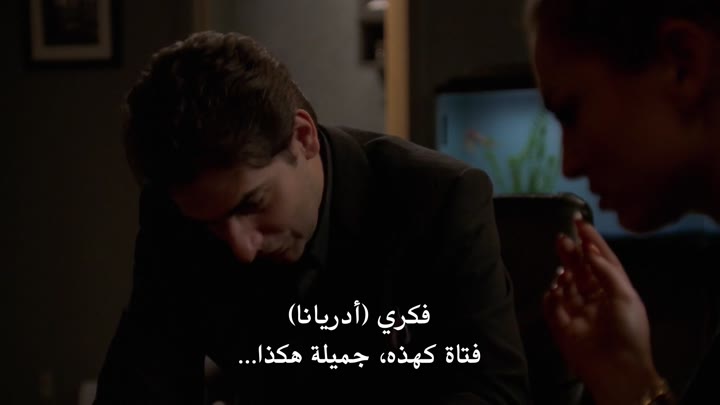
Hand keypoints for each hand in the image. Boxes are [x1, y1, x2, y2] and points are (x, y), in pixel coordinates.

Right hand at [543, 217, 661, 404]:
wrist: (616, 368)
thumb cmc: (627, 331)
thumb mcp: (626, 296)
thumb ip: (606, 271)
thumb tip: (589, 250)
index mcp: (614, 289)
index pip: (601, 259)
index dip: (591, 240)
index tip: (578, 221)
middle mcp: (595, 296)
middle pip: (580, 268)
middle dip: (571, 252)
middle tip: (560, 237)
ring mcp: (577, 310)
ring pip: (565, 285)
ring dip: (562, 273)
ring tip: (561, 268)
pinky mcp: (561, 324)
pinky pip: (552, 305)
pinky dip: (551, 297)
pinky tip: (554, 291)